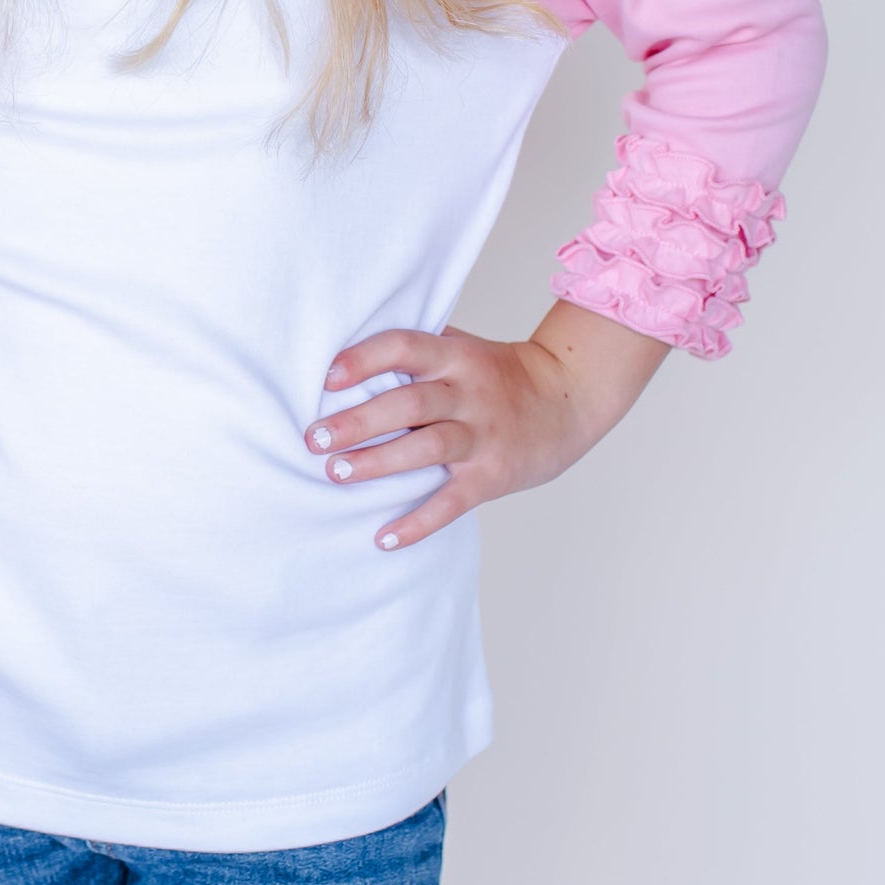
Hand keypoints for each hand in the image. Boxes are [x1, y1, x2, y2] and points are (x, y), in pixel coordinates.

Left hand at [304, 302, 670, 550]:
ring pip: (427, 447)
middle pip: (409, 403)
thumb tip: (344, 352)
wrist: (568, 400)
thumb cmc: (498, 375)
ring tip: (336, 473)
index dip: (365, 360)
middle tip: (316, 439)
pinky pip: (452, 500)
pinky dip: (418, 521)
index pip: (405, 347)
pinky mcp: (492, 475)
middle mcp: (469, 393)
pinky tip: (385, 537)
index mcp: (455, 357)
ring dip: (379, 462)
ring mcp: (483, 435)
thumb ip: (417, 352)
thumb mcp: (463, 350)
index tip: (327, 379)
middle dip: (358, 421)